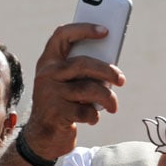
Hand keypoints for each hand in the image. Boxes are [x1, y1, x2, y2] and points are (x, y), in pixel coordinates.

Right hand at [24, 23, 125, 159]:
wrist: (44, 135)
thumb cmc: (65, 102)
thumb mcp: (69, 83)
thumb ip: (84, 71)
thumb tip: (112, 68)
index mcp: (49, 61)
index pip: (62, 35)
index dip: (84, 29)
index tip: (105, 31)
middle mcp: (47, 74)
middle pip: (83, 64)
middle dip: (107, 71)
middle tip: (121, 80)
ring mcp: (49, 93)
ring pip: (88, 89)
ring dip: (107, 98)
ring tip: (113, 106)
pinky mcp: (56, 113)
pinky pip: (85, 111)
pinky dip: (94, 116)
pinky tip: (93, 118)